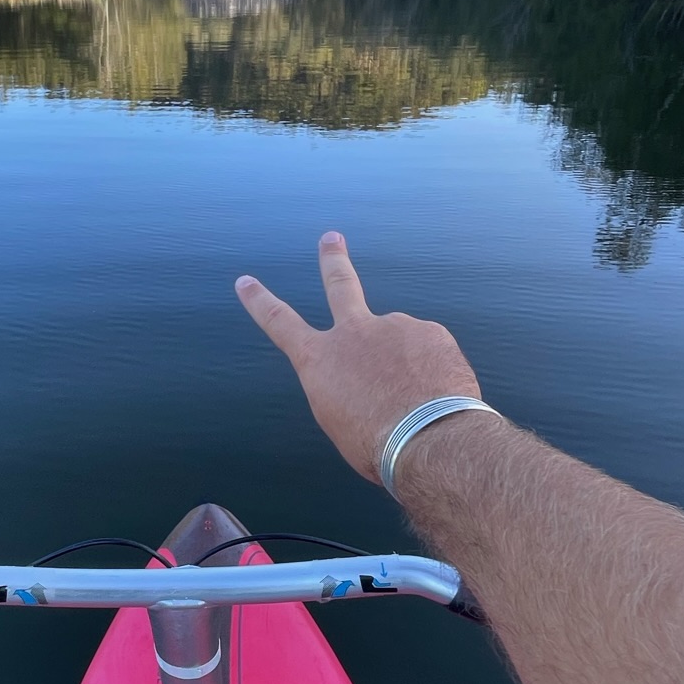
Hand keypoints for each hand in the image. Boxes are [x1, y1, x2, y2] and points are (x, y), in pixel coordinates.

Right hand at [235, 232, 481, 484]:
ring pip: (400, 342)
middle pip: (340, 284)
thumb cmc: (376, 445)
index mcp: (319, 360)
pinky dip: (433, 369)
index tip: (246, 281)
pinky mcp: (430, 331)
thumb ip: (348, 390)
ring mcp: (394, 325)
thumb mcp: (342, 423)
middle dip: (332, 259)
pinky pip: (430, 351)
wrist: (428, 439)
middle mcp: (354, 331)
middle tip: (332, 239)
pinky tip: (438, 392)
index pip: (279, 323)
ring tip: (418, 399)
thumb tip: (370, 381)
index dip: (260, 301)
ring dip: (407, 363)